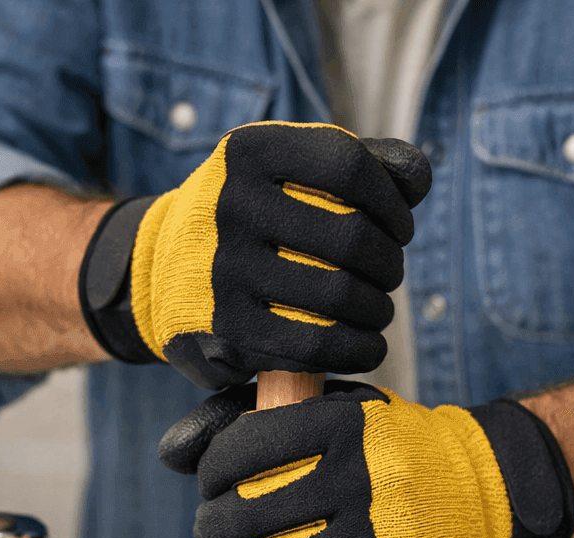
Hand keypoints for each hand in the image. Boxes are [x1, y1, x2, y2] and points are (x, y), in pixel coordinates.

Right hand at [80, 123, 432, 388]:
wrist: (157, 269)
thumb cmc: (250, 216)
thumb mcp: (285, 167)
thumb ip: (360, 160)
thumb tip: (416, 179)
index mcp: (249, 152)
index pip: (348, 166)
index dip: (392, 203)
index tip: (399, 228)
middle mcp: (230, 205)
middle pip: (352, 237)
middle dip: (388, 263)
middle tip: (387, 275)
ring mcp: (224, 270)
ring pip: (340, 296)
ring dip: (378, 310)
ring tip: (377, 310)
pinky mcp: (227, 330)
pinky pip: (317, 345)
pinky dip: (359, 349)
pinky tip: (368, 345)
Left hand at [159, 382, 573, 537]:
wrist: (490, 491)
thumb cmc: (395, 452)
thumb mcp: (342, 413)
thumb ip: (260, 421)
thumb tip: (173, 452)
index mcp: (345, 425)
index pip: (244, 449)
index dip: (212, 472)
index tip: (213, 485)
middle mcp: (362, 478)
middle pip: (246, 515)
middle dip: (212, 531)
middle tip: (213, 537)